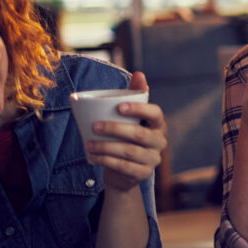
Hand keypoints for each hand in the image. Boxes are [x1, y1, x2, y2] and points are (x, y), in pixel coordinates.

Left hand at [86, 72, 167, 191]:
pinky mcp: (142, 174)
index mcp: (159, 124)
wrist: (125, 171)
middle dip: (116, 129)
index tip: (119, 106)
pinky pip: (123, 167)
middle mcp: (160, 142)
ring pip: (129, 152)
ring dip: (106, 147)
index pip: (156, 114)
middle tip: (95, 126)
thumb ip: (135, 95)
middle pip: (140, 135)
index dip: (139, 109)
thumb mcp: (130, 117)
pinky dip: (105, 161)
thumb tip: (139, 73)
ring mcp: (153, 159)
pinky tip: (92, 157)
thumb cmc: (127, 136)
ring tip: (88, 144)